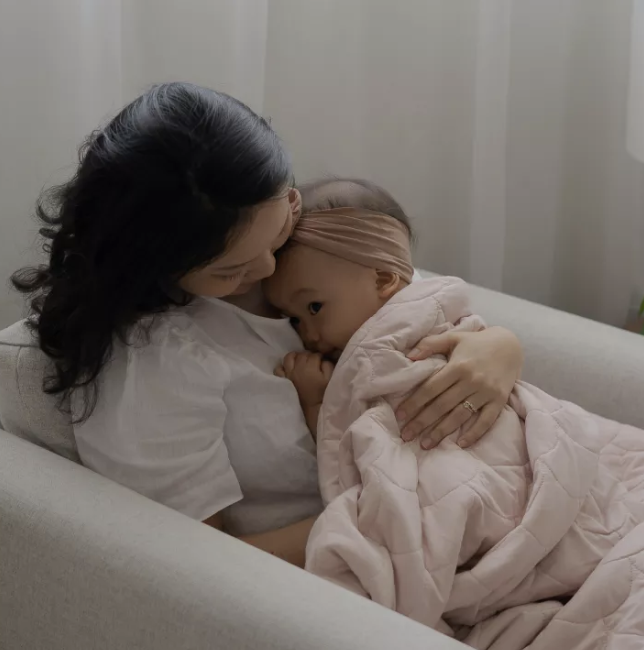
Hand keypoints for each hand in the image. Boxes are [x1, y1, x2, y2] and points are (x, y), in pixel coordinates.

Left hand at [275, 351, 333, 406]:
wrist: (313, 409)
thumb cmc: (323, 394)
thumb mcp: (330, 378)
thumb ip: (327, 365)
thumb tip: (322, 359)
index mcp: (310, 367)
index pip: (314, 355)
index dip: (319, 356)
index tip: (321, 360)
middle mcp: (297, 368)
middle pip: (302, 354)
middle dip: (308, 355)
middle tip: (312, 361)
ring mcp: (288, 374)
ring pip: (288, 357)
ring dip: (295, 357)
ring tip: (300, 361)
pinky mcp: (283, 380)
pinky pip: (278, 369)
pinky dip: (283, 367)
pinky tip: (289, 369)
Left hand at [396, 327, 522, 449]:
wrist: (510, 345)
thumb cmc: (476, 342)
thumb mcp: (452, 337)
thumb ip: (430, 344)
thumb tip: (409, 356)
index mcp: (458, 366)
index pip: (431, 388)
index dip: (414, 403)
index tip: (400, 416)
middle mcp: (472, 380)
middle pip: (442, 405)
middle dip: (422, 422)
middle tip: (406, 435)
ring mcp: (486, 392)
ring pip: (460, 416)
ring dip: (442, 432)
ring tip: (425, 444)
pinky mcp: (500, 400)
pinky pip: (486, 421)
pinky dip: (475, 433)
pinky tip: (461, 444)